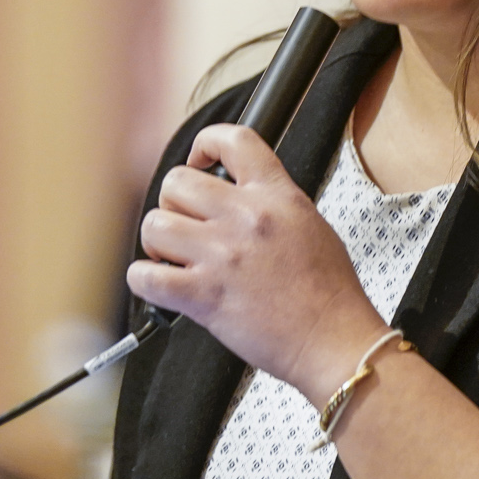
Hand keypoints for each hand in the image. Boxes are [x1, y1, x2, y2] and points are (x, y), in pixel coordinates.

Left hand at [126, 124, 387, 399]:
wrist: (333, 339)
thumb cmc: (328, 292)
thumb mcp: (311, 225)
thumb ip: (271, 204)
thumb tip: (235, 199)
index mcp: (276, 196)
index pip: (233, 139)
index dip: (205, 143)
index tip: (199, 161)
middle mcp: (246, 218)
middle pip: (176, 182)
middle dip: (174, 205)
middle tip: (187, 227)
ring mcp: (222, 256)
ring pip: (154, 224)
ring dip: (158, 242)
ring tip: (175, 259)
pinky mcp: (204, 296)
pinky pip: (145, 275)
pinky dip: (145, 280)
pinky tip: (163, 286)